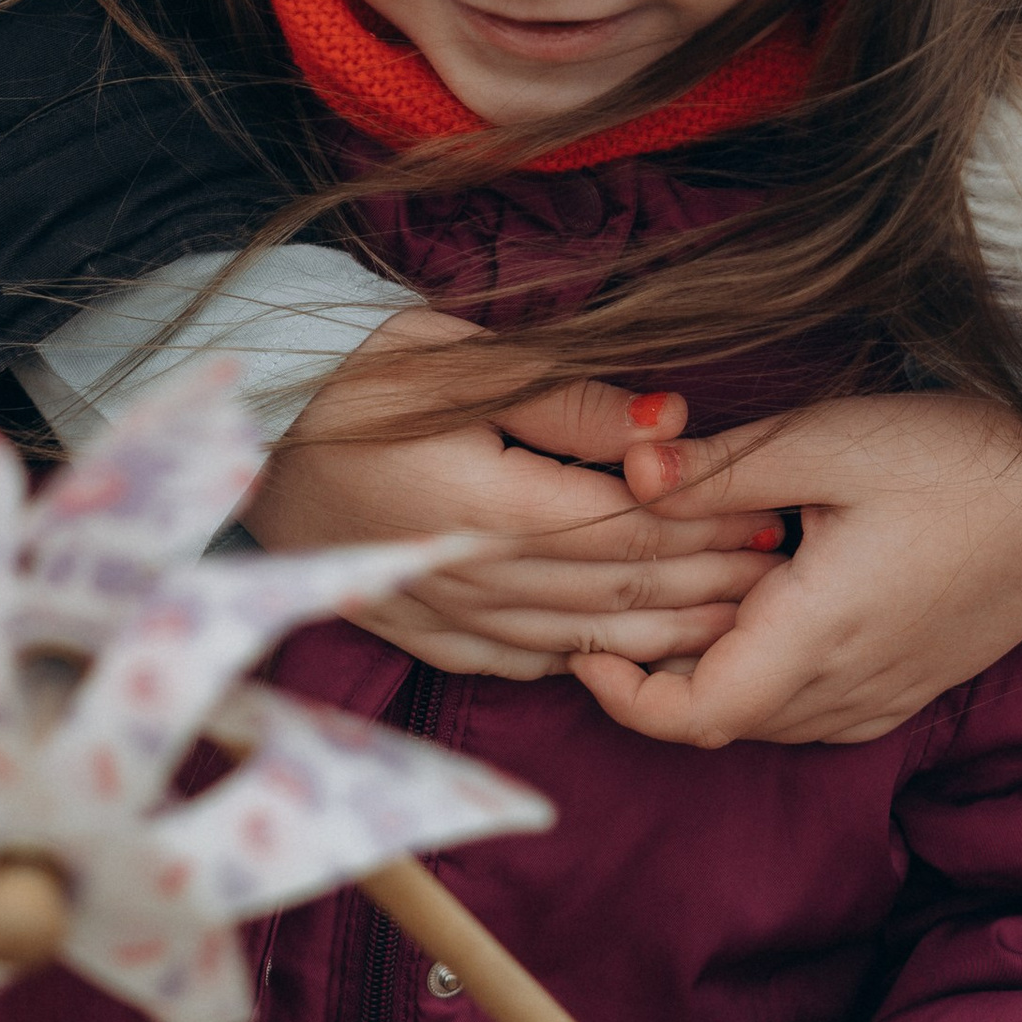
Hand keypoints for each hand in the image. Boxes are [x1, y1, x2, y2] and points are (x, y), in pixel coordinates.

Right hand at [243, 307, 785, 679]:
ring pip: (586, 640)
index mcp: (487, 504)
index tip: (767, 510)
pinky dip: (593, 659)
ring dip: (669, 631)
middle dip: (709, 583)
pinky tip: (636, 649)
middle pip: (620, 593)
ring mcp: (450, 616)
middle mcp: (475, 576)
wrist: (245, 445)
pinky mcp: (428, 635)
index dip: (707, 526)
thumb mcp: (456, 359)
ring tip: (738, 616)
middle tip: (776, 569)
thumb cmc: (355, 381)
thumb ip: (567, 397)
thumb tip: (671, 419)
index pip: (628, 530)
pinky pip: (528, 662)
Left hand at [571, 392, 1021, 745]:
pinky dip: (766, 672)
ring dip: (713, 672)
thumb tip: (624, 474)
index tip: (580, 641)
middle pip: (721, 719)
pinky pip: (816, 707)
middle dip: (655, 674)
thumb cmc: (963, 456)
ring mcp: (888, 695)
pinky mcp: (915, 681)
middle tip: (610, 601)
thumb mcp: (828, 440)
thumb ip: (719, 467)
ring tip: (675, 594)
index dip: (620, 693)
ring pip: (768, 717)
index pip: (690, 717)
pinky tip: (760, 602)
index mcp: (816, 641)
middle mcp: (850, 690)